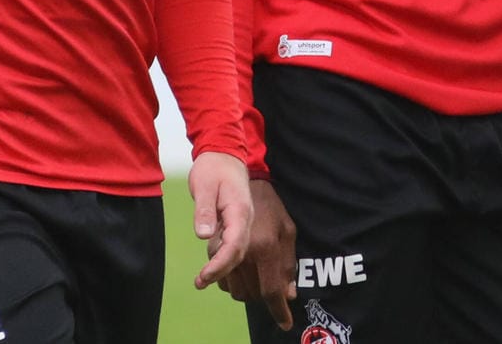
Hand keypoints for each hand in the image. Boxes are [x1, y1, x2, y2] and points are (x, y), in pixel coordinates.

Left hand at [189, 152, 253, 289]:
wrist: (224, 154)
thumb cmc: (213, 167)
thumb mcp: (203, 185)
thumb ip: (204, 210)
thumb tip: (203, 236)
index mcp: (239, 211)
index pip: (235, 245)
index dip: (221, 264)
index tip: (204, 276)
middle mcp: (245, 219)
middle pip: (238, 253)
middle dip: (221, 271)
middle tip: (199, 282)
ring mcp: (242, 222)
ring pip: (237, 251)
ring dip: (222, 268)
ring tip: (201, 280)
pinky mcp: (236, 223)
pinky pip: (233, 246)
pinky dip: (223, 258)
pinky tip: (210, 265)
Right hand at [218, 178, 297, 330]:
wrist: (235, 178)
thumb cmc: (269, 204)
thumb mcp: (287, 229)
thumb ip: (288, 263)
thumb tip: (289, 293)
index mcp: (265, 247)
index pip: (272, 289)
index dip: (279, 311)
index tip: (285, 324)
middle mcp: (244, 253)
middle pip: (252, 294)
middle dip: (263, 296)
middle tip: (272, 285)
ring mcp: (225, 251)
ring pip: (236, 291)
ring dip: (248, 290)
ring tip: (258, 274)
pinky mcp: (213, 249)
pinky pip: (223, 281)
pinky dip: (233, 282)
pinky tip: (242, 269)